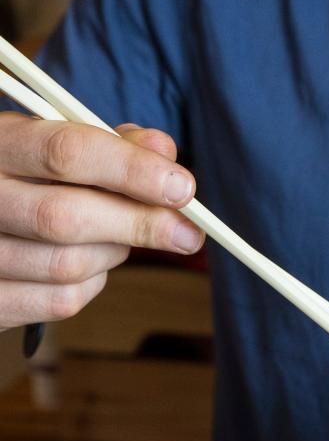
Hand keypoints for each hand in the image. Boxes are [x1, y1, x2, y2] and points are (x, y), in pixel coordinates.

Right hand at [0, 113, 202, 330]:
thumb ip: (110, 142)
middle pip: (65, 218)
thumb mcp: (56, 138)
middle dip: (139, 224)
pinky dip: (93, 283)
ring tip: (124, 236)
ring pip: (67, 266)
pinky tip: (93, 263)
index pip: (66, 153)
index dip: (131, 171)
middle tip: (187, 232)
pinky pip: (57, 302)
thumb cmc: (29, 171)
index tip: (181, 187)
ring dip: (115, 252)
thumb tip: (163, 153)